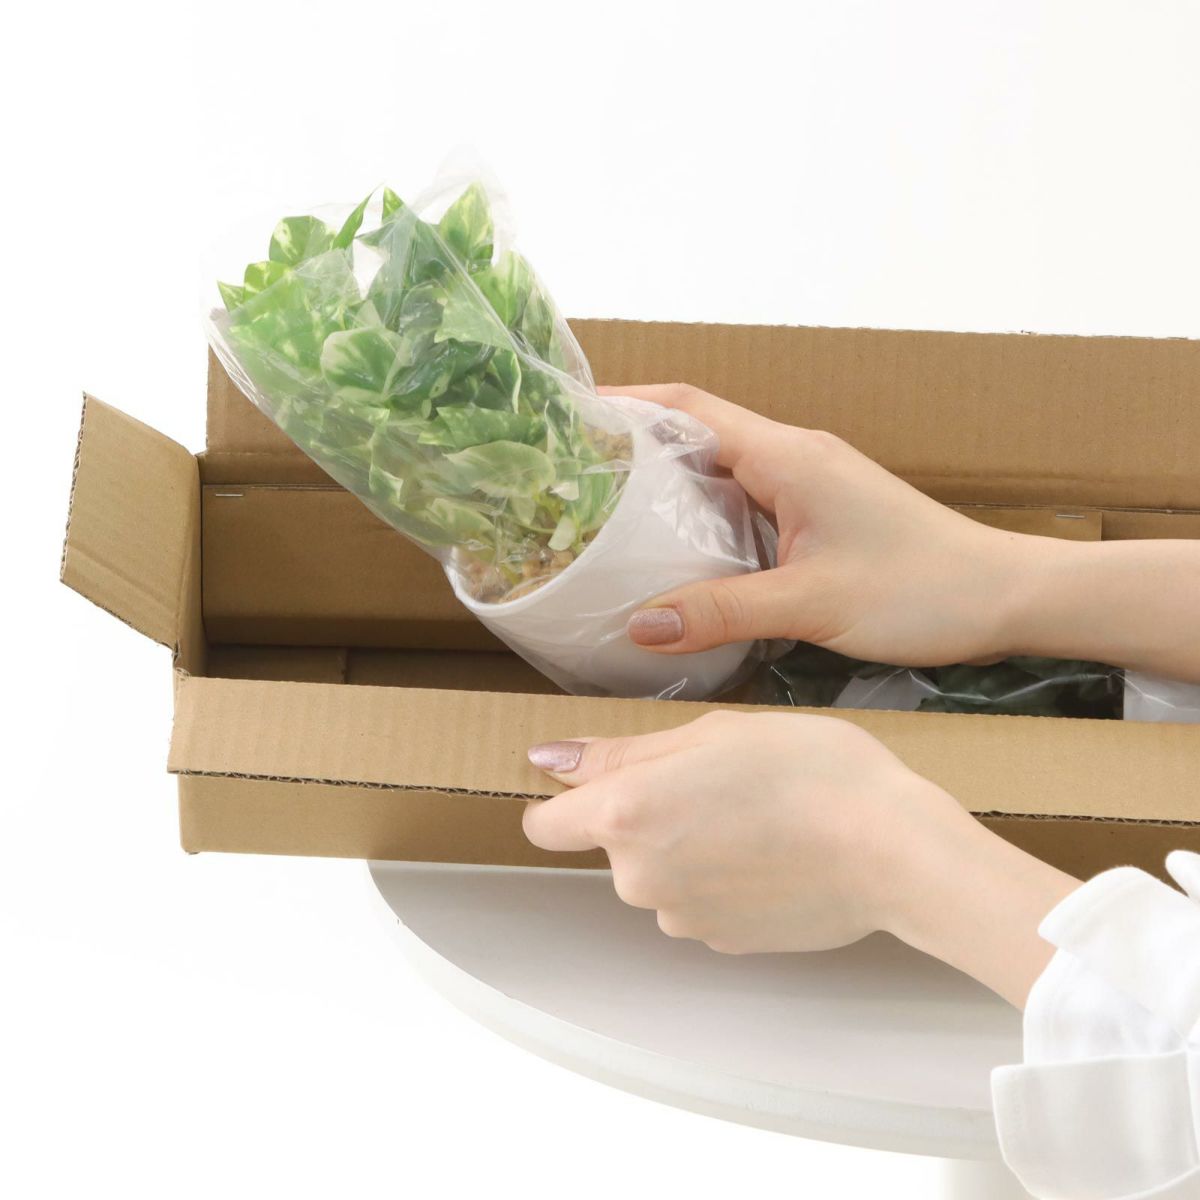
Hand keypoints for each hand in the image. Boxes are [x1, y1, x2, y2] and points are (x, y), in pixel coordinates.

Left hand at [524, 711, 1078, 1005]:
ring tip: (754, 815)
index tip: (608, 777)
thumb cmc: (809, 772)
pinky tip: (772, 854)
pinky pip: (699, 902)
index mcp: (626, 815)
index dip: (566, 799)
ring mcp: (681, 918)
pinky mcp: (722, 943)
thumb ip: (622, 753)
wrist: (892, 851)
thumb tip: (549, 761)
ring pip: (659, 874)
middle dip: (647, 814)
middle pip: (612, 845)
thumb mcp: (712, 733)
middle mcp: (639, 878)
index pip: (546, 824)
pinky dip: (721, 879)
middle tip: (717, 779)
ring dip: (686, 847)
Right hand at [602, 383, 1199, 679]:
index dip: (629, 403)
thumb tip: (636, 623)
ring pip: (724, 467)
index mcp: (788, 456)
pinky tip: (683, 550)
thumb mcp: (813, 602)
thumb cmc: (922, 589)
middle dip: (636, 443)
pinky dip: (707, 513)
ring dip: (671, 481)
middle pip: (700, 431)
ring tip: (611, 511)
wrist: (1005, 596)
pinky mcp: (823, 512)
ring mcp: (812, 483)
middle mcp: (796, 456)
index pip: (692, 408)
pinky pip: (749, 499)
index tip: (573, 415)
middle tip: (577, 473)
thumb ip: (721, 610)